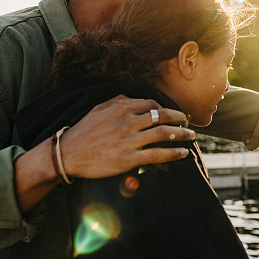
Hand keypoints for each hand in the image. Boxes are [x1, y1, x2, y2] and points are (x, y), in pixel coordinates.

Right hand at [60, 95, 193, 178]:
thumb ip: (118, 101)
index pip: (152, 104)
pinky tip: (183, 153)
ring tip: (191, 137)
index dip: (166, 109)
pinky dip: (173, 153)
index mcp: (121, 107)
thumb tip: (133, 99)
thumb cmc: (82, 131)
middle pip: (162, 117)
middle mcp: (128, 122)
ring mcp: (129, 140)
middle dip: (179, 119)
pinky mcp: (129, 159)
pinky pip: (157, 154)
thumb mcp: (98, 109)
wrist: (68, 154)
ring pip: (164, 134)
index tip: (172, 114)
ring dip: (181, 134)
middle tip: (187, 123)